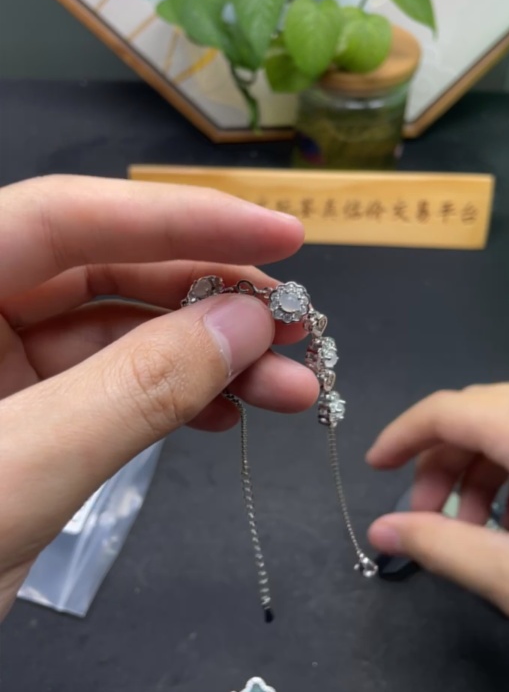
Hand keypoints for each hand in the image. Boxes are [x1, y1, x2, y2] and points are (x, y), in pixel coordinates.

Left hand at [0, 175, 317, 618]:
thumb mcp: (21, 474)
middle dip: (209, 299)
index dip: (183, 218)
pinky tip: (228, 413)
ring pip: (114, 334)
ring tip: (290, 385)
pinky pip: (103, 386)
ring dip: (206, 356)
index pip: (66, 217)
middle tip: (297, 324)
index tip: (279, 231)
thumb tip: (244, 322)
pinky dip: (169, 397)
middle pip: (101, 270)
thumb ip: (137, 390)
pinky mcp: (13, 416)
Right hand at [367, 383, 508, 626]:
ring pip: (508, 423)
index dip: (401, 437)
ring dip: (481, 472)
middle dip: (442, 465)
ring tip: (480, 533)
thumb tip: (379, 531)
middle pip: (475, 415)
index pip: (445, 410)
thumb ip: (441, 547)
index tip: (376, 469)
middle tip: (430, 520)